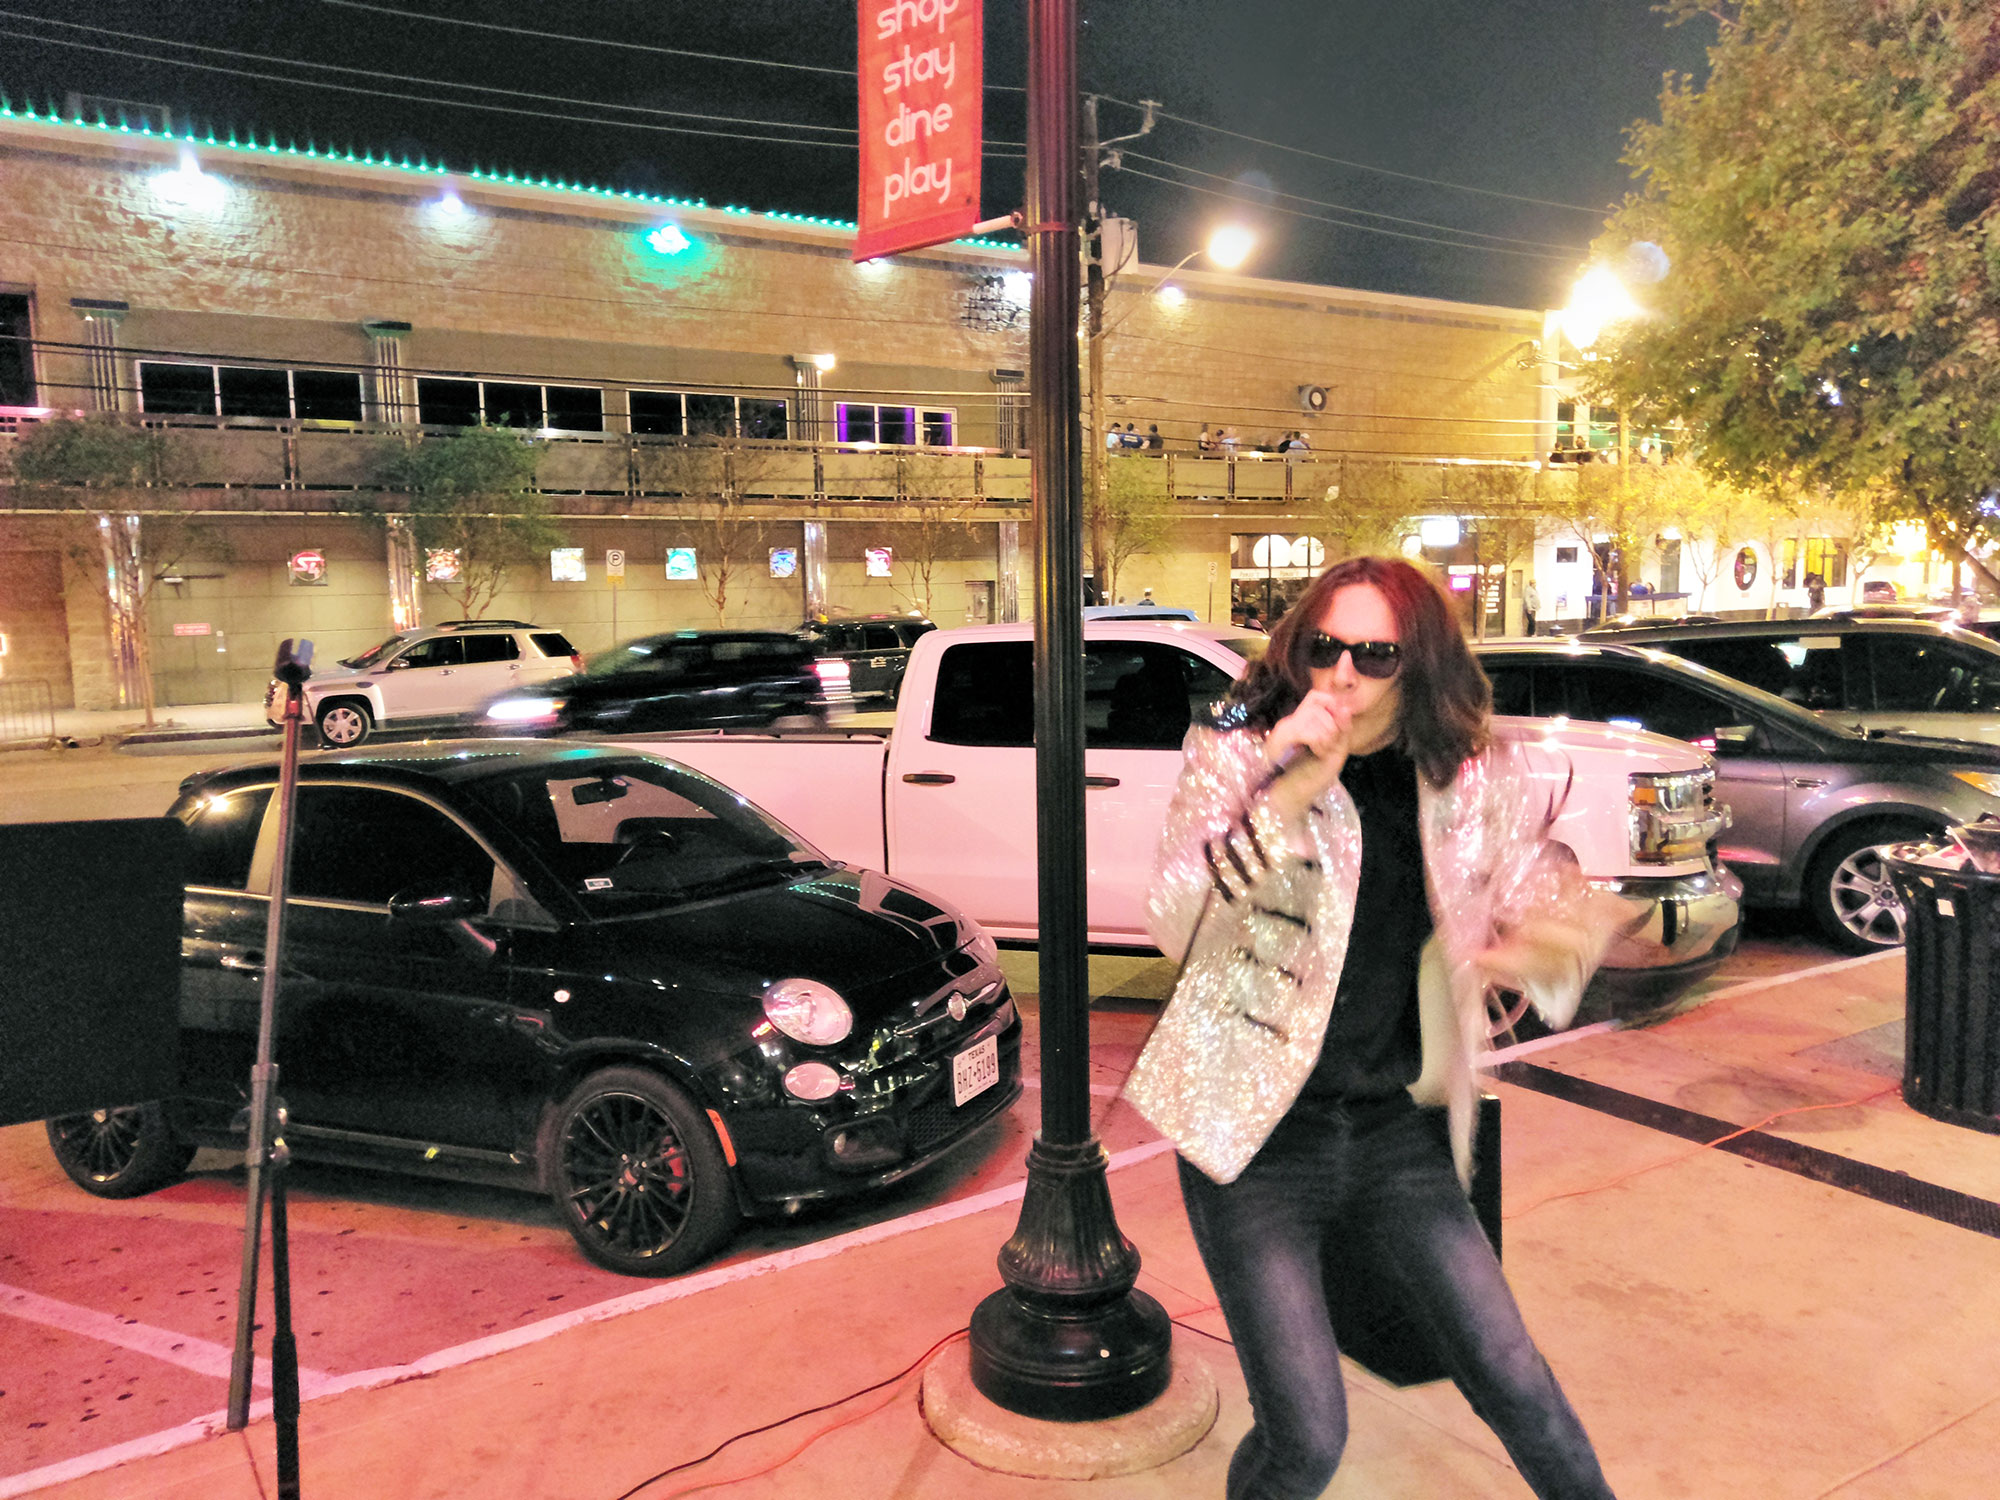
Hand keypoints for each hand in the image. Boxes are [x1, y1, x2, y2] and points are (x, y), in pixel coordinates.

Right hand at [1262, 690, 1350, 823]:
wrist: (1290, 802)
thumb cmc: (1312, 779)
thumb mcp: (1336, 750)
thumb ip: (1341, 728)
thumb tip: (1345, 707)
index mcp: (1301, 722)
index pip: (1317, 696)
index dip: (1333, 705)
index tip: (1339, 728)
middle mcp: (1289, 722)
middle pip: (1318, 702)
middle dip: (1334, 723)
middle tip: (1330, 746)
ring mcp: (1283, 729)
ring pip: (1315, 715)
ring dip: (1328, 735)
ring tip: (1323, 752)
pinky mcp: (1280, 740)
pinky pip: (1309, 730)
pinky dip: (1320, 742)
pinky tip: (1318, 754)